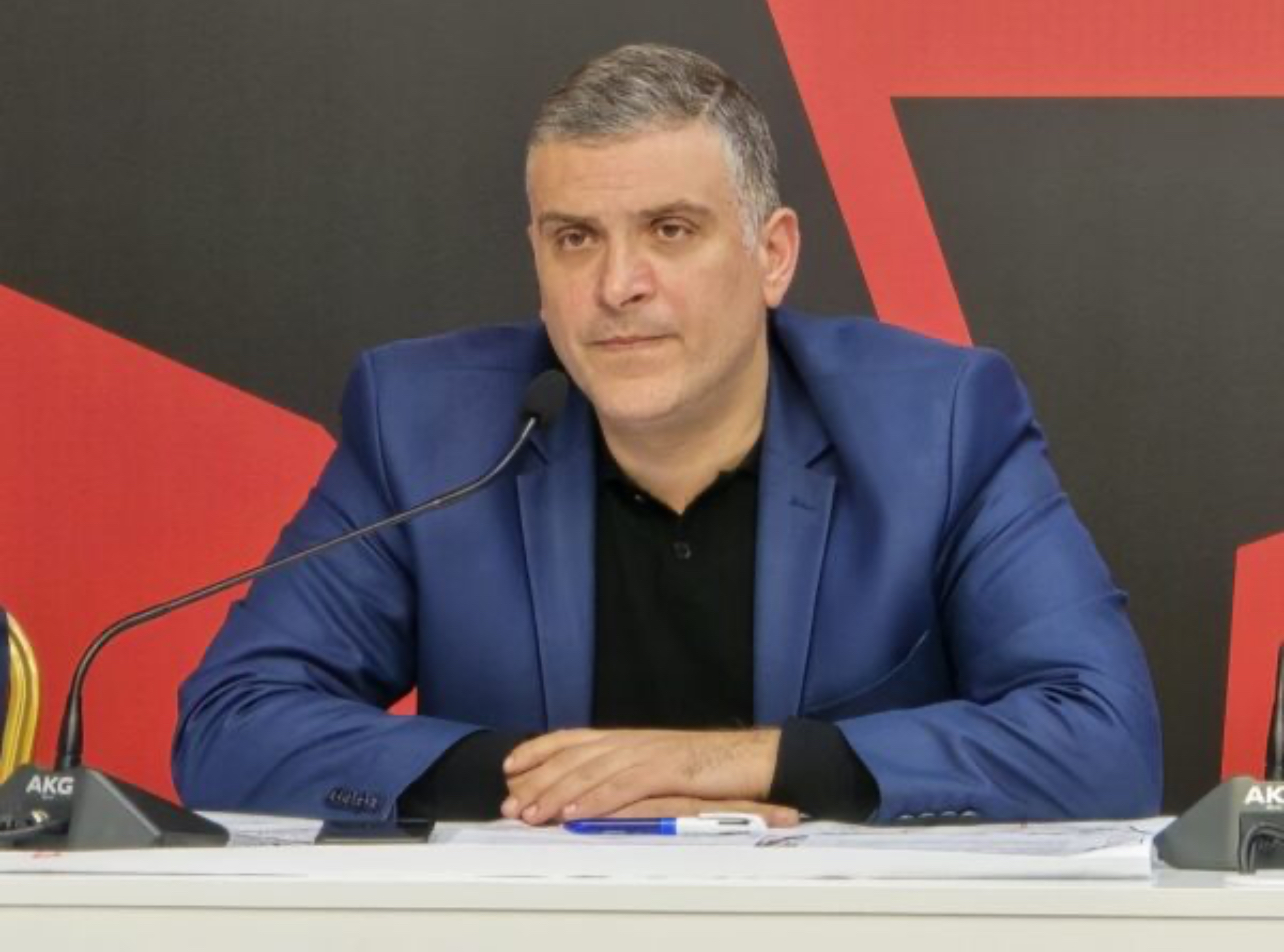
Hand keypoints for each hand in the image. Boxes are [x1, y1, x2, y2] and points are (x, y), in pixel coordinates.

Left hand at [500, 728, 780, 824]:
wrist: (752, 759)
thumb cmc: (708, 768)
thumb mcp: (659, 766)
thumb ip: (626, 773)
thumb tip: (592, 791)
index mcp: (628, 738)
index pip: (572, 739)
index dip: (538, 750)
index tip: (509, 767)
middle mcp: (632, 740)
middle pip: (573, 757)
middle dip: (537, 781)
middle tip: (510, 806)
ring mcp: (648, 753)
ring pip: (591, 772)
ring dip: (557, 795)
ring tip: (531, 814)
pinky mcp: (667, 770)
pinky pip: (623, 786)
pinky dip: (595, 800)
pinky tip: (574, 814)